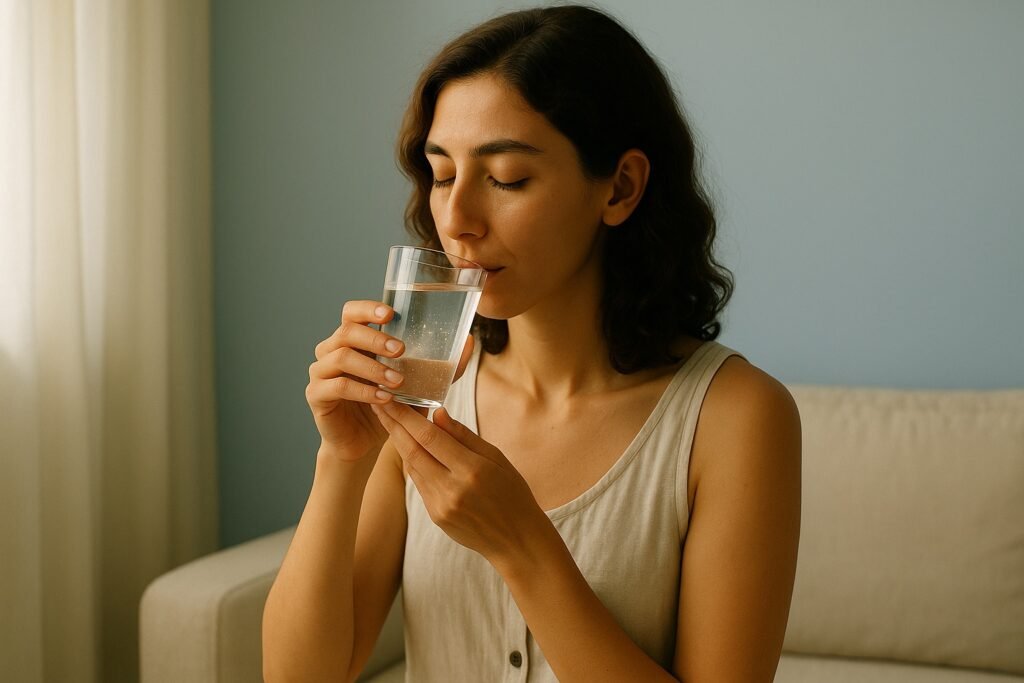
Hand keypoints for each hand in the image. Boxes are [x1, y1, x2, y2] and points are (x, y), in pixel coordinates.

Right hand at [306, 301, 474, 459]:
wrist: (363, 443)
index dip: (367, 308)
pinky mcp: (317, 395)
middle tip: (401, 349)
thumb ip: (440, 365)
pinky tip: (383, 399)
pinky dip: (362, 391)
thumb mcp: (417, 384)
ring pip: (341, 357)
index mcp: (354, 340)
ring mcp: (321, 372)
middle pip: (346, 331)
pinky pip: (337, 386)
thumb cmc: (389, 406)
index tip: (391, 314)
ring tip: (397, 380)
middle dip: (375, 337)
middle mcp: (332, 350)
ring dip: (372, 367)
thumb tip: (470, 342)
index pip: (351, 312)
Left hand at [370, 400, 548, 565]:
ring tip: (390, 420)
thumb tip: (437, 413)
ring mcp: (441, 505)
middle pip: (412, 450)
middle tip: (379, 404)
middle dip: (393, 425)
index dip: (406, 416)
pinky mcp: (435, 516)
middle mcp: (452, 488)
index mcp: (472, 470)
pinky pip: (419, 483)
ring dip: (399, 442)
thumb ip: (464, 436)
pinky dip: (413, 462)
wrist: (516, 540)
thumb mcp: (497, 458)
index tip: (390, 399)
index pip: (429, 436)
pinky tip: (409, 447)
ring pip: (412, 467)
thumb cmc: (512, 494)